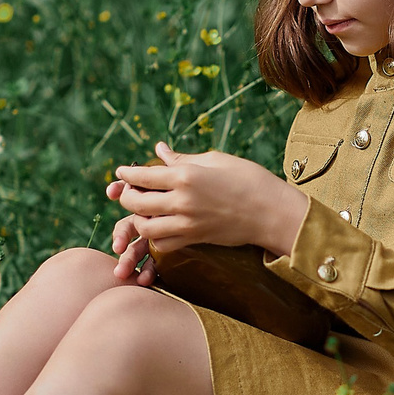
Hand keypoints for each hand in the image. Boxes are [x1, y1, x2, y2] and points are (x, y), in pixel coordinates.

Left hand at [106, 142, 308, 265]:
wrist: (272, 211)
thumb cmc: (248, 178)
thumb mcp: (214, 160)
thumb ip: (182, 158)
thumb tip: (159, 150)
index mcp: (186, 176)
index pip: (143, 175)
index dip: (127, 174)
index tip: (121, 172)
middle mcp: (183, 201)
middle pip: (137, 203)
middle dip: (127, 196)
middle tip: (129, 191)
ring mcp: (187, 223)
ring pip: (145, 227)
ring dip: (138, 219)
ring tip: (143, 210)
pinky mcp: (195, 239)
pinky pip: (163, 244)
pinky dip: (155, 237)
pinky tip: (160, 226)